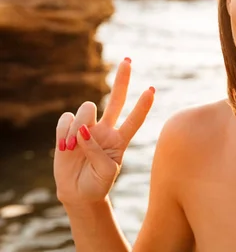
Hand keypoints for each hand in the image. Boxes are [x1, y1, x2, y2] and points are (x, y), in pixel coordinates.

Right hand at [53, 57, 154, 205]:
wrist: (78, 193)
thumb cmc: (97, 184)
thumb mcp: (105, 173)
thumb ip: (98, 152)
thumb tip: (83, 131)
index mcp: (120, 140)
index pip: (134, 120)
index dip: (143, 106)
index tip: (152, 90)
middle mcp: (106, 130)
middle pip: (116, 100)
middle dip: (122, 80)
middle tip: (128, 60)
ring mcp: (87, 128)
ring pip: (86, 109)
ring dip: (79, 124)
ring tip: (72, 146)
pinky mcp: (67, 131)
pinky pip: (66, 119)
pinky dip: (63, 131)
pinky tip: (65, 146)